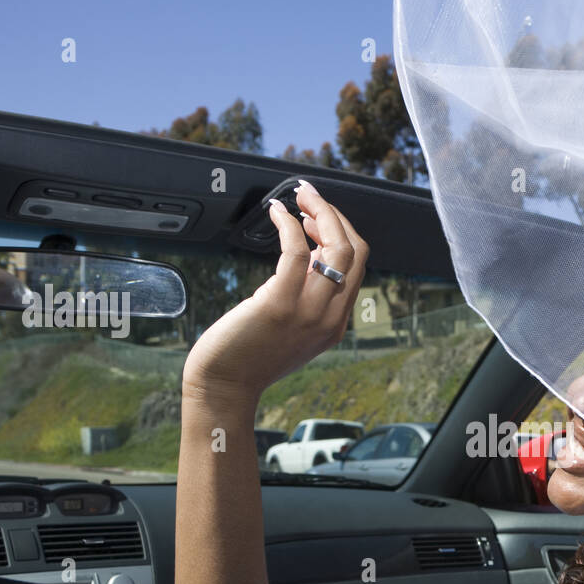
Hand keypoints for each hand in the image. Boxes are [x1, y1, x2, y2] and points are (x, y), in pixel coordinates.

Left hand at [183, 180, 368, 401]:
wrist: (226, 386)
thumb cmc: (249, 357)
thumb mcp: (292, 329)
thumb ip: (307, 299)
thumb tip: (308, 257)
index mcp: (336, 324)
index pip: (358, 265)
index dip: (342, 232)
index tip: (318, 217)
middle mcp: (330, 318)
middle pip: (354, 251)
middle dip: (335, 215)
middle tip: (310, 197)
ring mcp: (309, 312)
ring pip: (335, 247)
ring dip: (319, 212)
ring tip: (298, 199)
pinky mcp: (280, 303)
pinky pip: (296, 251)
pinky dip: (288, 225)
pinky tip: (276, 214)